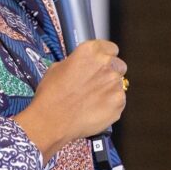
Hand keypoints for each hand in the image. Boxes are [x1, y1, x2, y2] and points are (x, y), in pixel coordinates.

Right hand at [15, 40, 126, 156]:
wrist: (51, 121)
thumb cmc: (51, 95)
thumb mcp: (58, 68)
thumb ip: (77, 62)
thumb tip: (84, 66)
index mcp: (91, 51)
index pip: (111, 48)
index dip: (105, 57)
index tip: (100, 64)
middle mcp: (107, 65)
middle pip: (118, 65)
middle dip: (110, 73)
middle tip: (96, 84)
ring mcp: (115, 84)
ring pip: (119, 84)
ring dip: (109, 90)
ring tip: (92, 100)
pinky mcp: (119, 102)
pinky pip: (119, 101)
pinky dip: (110, 105)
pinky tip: (95, 110)